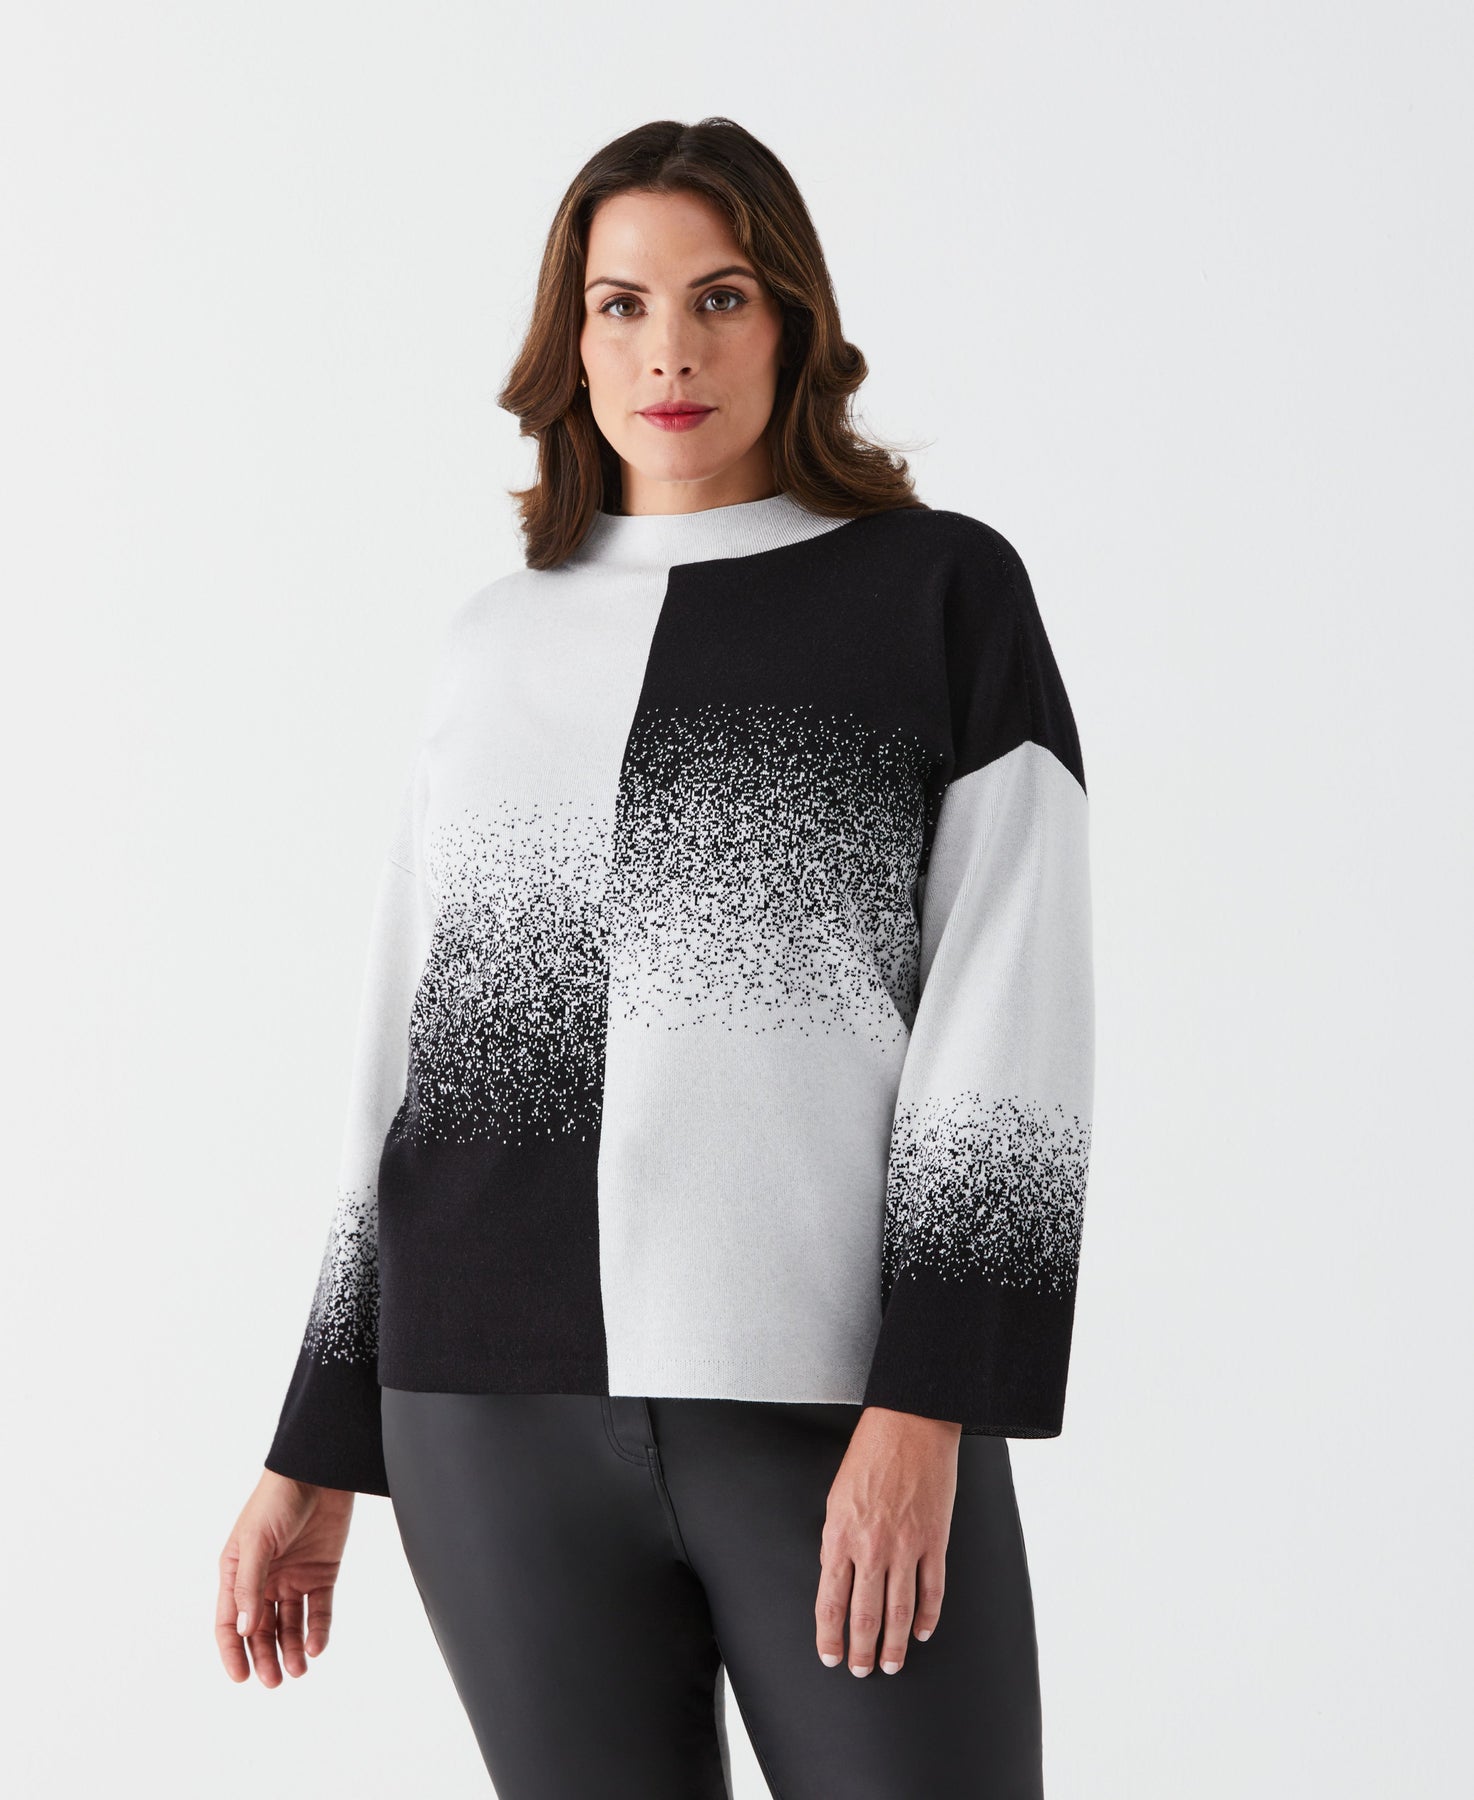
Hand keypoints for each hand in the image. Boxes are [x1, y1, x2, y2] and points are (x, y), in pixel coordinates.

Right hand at [216, 1470, 355, 1685]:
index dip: (233, 1651)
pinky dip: (317, 1631)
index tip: (241, 1677)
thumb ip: (250, 1584)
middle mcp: (264, 1580)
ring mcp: (294, 1577)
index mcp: (238, 1572)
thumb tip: (245, 1629)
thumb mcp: (256, 1541)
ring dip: (291, 1650)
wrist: (319, 1471)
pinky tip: (316, 1647)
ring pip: (290, 1625)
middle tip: (274, 1682)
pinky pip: (319, 1610)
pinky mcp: (322, 1572)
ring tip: (297, 1671)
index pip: (230, 1621)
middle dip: (265, 1657)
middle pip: (261, 1630)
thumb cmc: (277, 1500)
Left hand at [815, 1405, 960, 1675]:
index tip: (830, 1657)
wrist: (909, 1425)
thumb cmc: (869, 1455)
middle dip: (862, 1650)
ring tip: (890, 1665)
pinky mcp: (935, 1540)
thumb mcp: (837, 1497)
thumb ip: (836, 1540)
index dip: (830, 1636)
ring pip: (899, 1610)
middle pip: (865, 1615)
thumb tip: (836, 1575)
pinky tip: (921, 1632)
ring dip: (894, 1644)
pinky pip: (932, 1589)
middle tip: (862, 1672)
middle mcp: (872, 1547)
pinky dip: (927, 1616)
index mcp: (840, 1535)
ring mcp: (907, 1546)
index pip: (830, 1601)